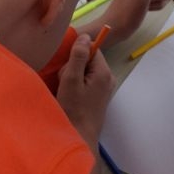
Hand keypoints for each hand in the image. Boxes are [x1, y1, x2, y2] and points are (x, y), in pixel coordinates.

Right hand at [56, 34, 115, 148]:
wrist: (79, 137)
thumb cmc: (74, 109)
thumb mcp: (71, 80)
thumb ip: (78, 57)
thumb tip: (85, 36)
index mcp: (103, 72)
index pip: (92, 48)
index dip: (76, 54)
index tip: (67, 67)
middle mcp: (108, 78)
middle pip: (88, 60)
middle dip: (73, 67)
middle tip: (65, 83)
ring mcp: (104, 88)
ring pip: (85, 71)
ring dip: (72, 77)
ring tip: (67, 91)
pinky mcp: (98, 96)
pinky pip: (86, 82)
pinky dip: (76, 86)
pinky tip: (70, 96)